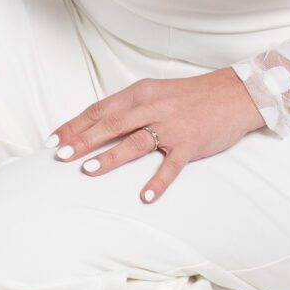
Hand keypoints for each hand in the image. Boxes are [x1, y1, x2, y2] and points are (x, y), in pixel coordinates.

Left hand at [46, 68, 266, 202]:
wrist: (235, 94)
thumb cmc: (191, 96)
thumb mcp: (156, 92)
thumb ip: (130, 107)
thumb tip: (97, 125)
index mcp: (141, 93)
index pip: (100, 109)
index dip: (75, 125)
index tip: (54, 139)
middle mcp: (153, 107)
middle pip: (111, 124)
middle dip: (83, 140)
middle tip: (61, 155)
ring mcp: (172, 127)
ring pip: (135, 142)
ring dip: (110, 157)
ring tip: (88, 170)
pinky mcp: (190, 144)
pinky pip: (171, 166)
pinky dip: (158, 181)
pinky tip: (145, 196)